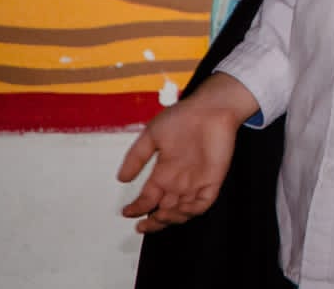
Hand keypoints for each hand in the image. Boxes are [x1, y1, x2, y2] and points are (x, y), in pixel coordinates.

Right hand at [115, 72, 254, 233]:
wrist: (210, 108)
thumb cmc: (183, 117)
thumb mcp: (152, 136)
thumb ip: (136, 157)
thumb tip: (121, 178)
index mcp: (164, 172)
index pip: (149, 198)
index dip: (137, 208)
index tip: (126, 212)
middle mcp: (179, 180)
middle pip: (165, 210)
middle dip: (153, 222)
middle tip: (142, 226)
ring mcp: (196, 181)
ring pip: (182, 211)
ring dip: (170, 218)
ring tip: (158, 217)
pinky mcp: (213, 179)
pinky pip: (203, 202)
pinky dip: (192, 210)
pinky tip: (181, 209)